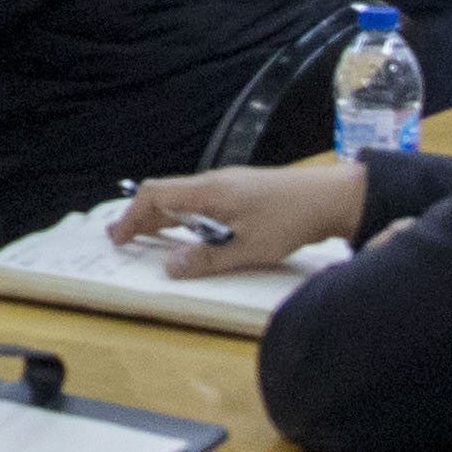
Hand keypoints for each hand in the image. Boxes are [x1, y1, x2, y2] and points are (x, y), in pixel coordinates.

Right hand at [116, 161, 366, 274]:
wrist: (331, 197)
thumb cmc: (291, 219)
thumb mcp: (247, 248)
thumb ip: (207, 259)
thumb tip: (170, 267)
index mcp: (209, 192)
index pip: (156, 195)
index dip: (133, 216)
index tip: (120, 237)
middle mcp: (215, 183)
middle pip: (166, 195)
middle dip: (142, 217)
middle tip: (125, 239)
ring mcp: (230, 185)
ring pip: (185, 199)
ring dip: (165, 217)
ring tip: (151, 238)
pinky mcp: (243, 192)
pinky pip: (203, 202)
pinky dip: (186, 217)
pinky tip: (192, 234)